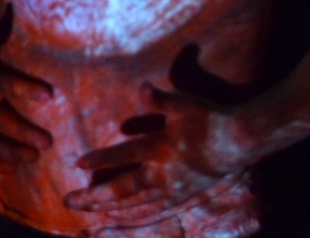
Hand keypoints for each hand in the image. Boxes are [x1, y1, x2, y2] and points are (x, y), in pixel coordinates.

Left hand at [65, 82, 243, 217]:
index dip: (100, 160)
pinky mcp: (182, 198)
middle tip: (70, 201)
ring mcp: (172, 191)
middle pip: (122, 190)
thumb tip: (141, 87)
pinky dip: (135, 219)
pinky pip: (153, 214)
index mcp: (161, 148)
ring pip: (135, 207)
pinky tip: (123, 221)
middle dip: (94, 196)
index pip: (124, 156)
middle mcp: (163, 175)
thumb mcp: (185, 103)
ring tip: (89, 215)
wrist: (239, 142)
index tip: (78, 164)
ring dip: (109, 211)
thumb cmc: (210, 118)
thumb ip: (160, 99)